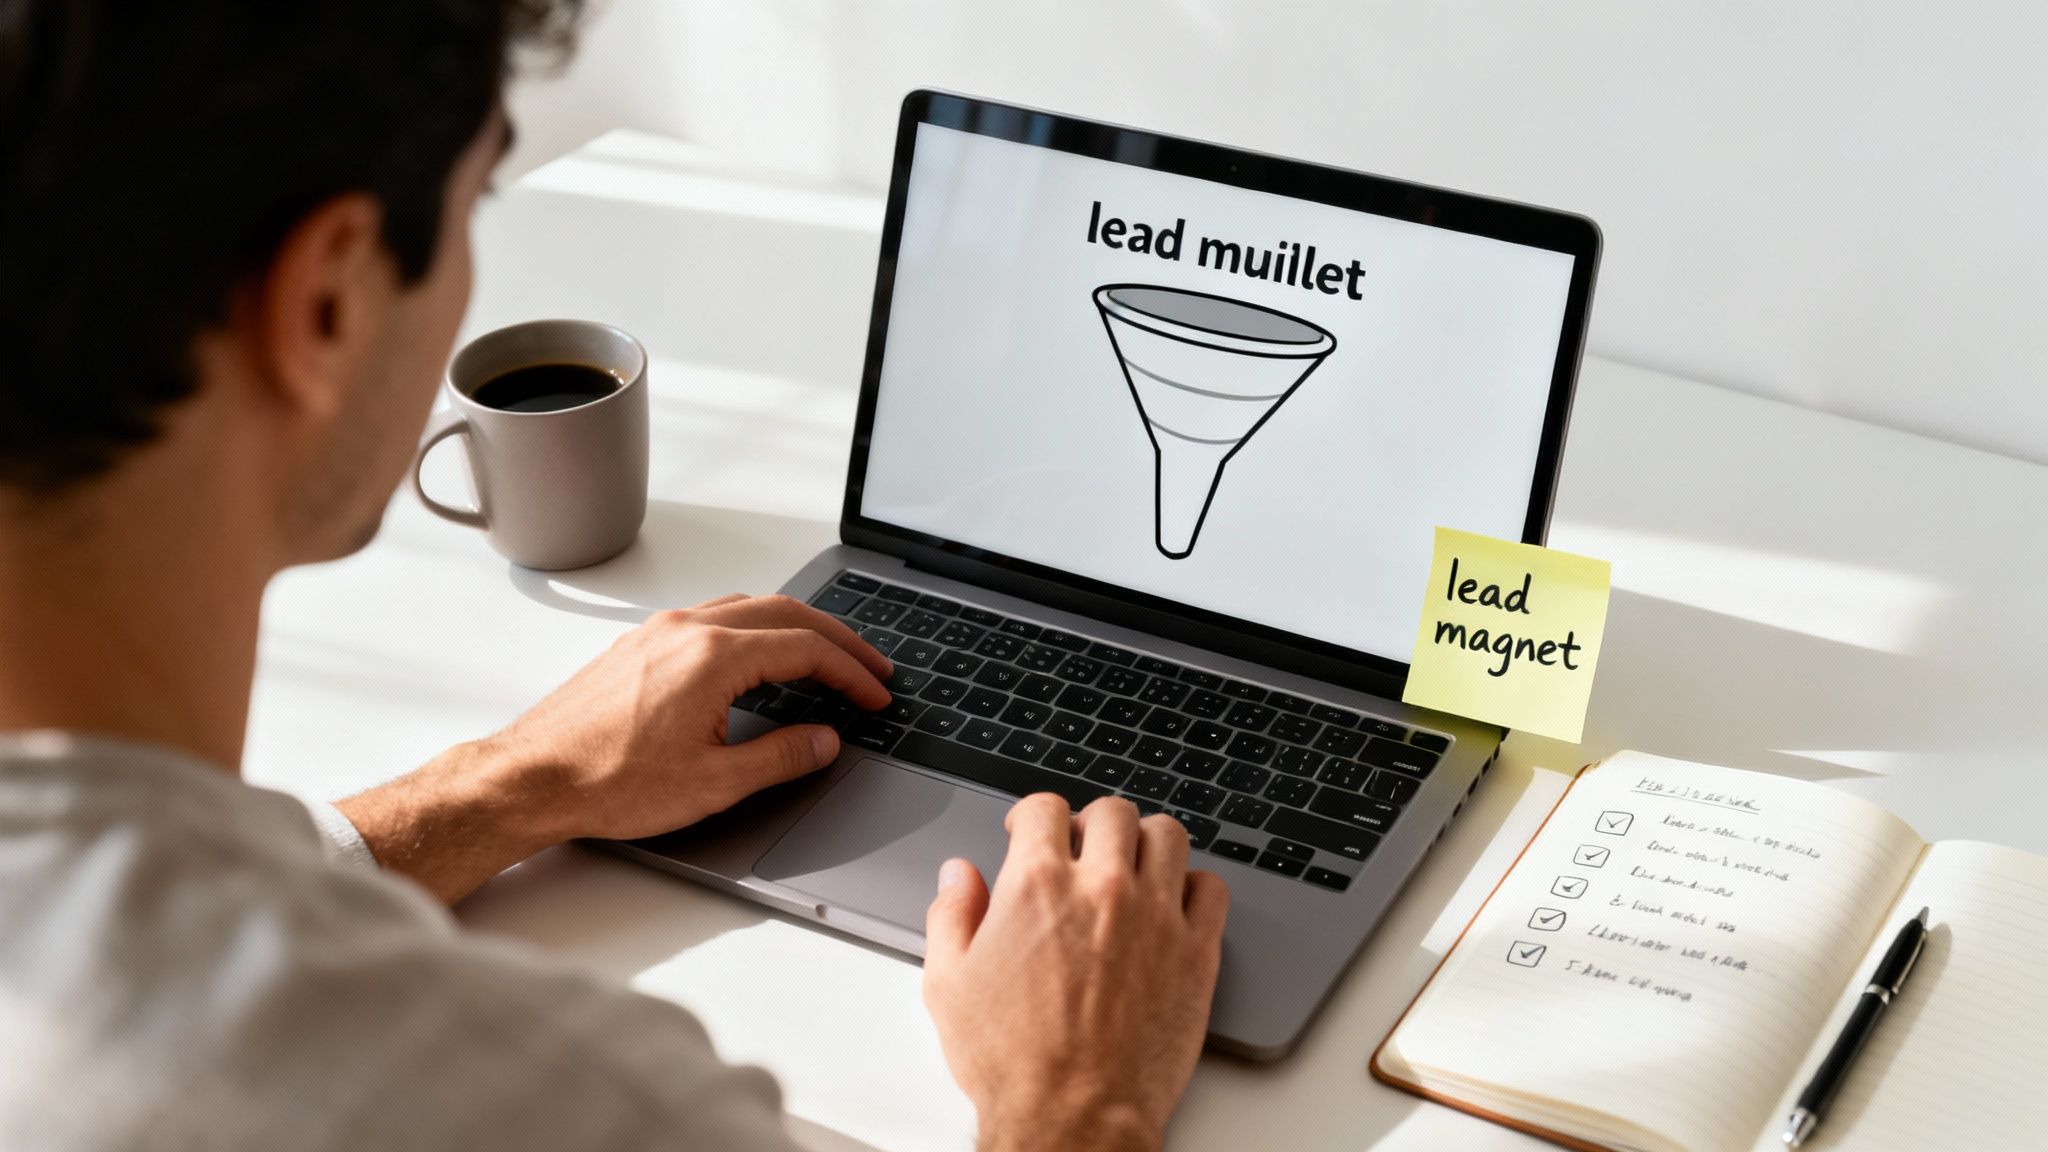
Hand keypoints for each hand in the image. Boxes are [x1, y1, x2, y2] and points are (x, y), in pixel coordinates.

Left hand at [338, 593, 891, 901]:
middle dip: (838, 640)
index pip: (807, 649)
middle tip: (871, 667)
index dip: (851, 672)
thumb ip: (779, 756)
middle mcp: (687, 629)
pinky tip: (761, 656)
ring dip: (797, 627)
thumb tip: (822, 740)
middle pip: (786, 613)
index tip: (875, 695)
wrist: (531, 778)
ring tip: (827, 656)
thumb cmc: (606, 782)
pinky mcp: (640, 643)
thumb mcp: (713, 783)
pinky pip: (715, 615)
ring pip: (749, 608)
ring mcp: (660, 631)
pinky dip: (756, 628)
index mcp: (713, 657)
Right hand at [922, 794, 1229, 1151]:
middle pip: (1113, 812)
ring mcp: (1156, 916)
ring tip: (1133, 866)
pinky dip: (1193, 887)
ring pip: (1168, 836)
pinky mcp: (1196, 952)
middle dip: (1093, 822)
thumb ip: (951, 916)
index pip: (1045, 807)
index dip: (1034, 816)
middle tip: (1084, 847)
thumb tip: (959, 876)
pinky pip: (1211, 888)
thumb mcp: (949, 984)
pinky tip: (1172, 905)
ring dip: (1147, 843)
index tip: (1033, 831)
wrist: (1071, 1116)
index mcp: (1037, 884)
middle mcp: (1102, 888)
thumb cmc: (1012, 1062)